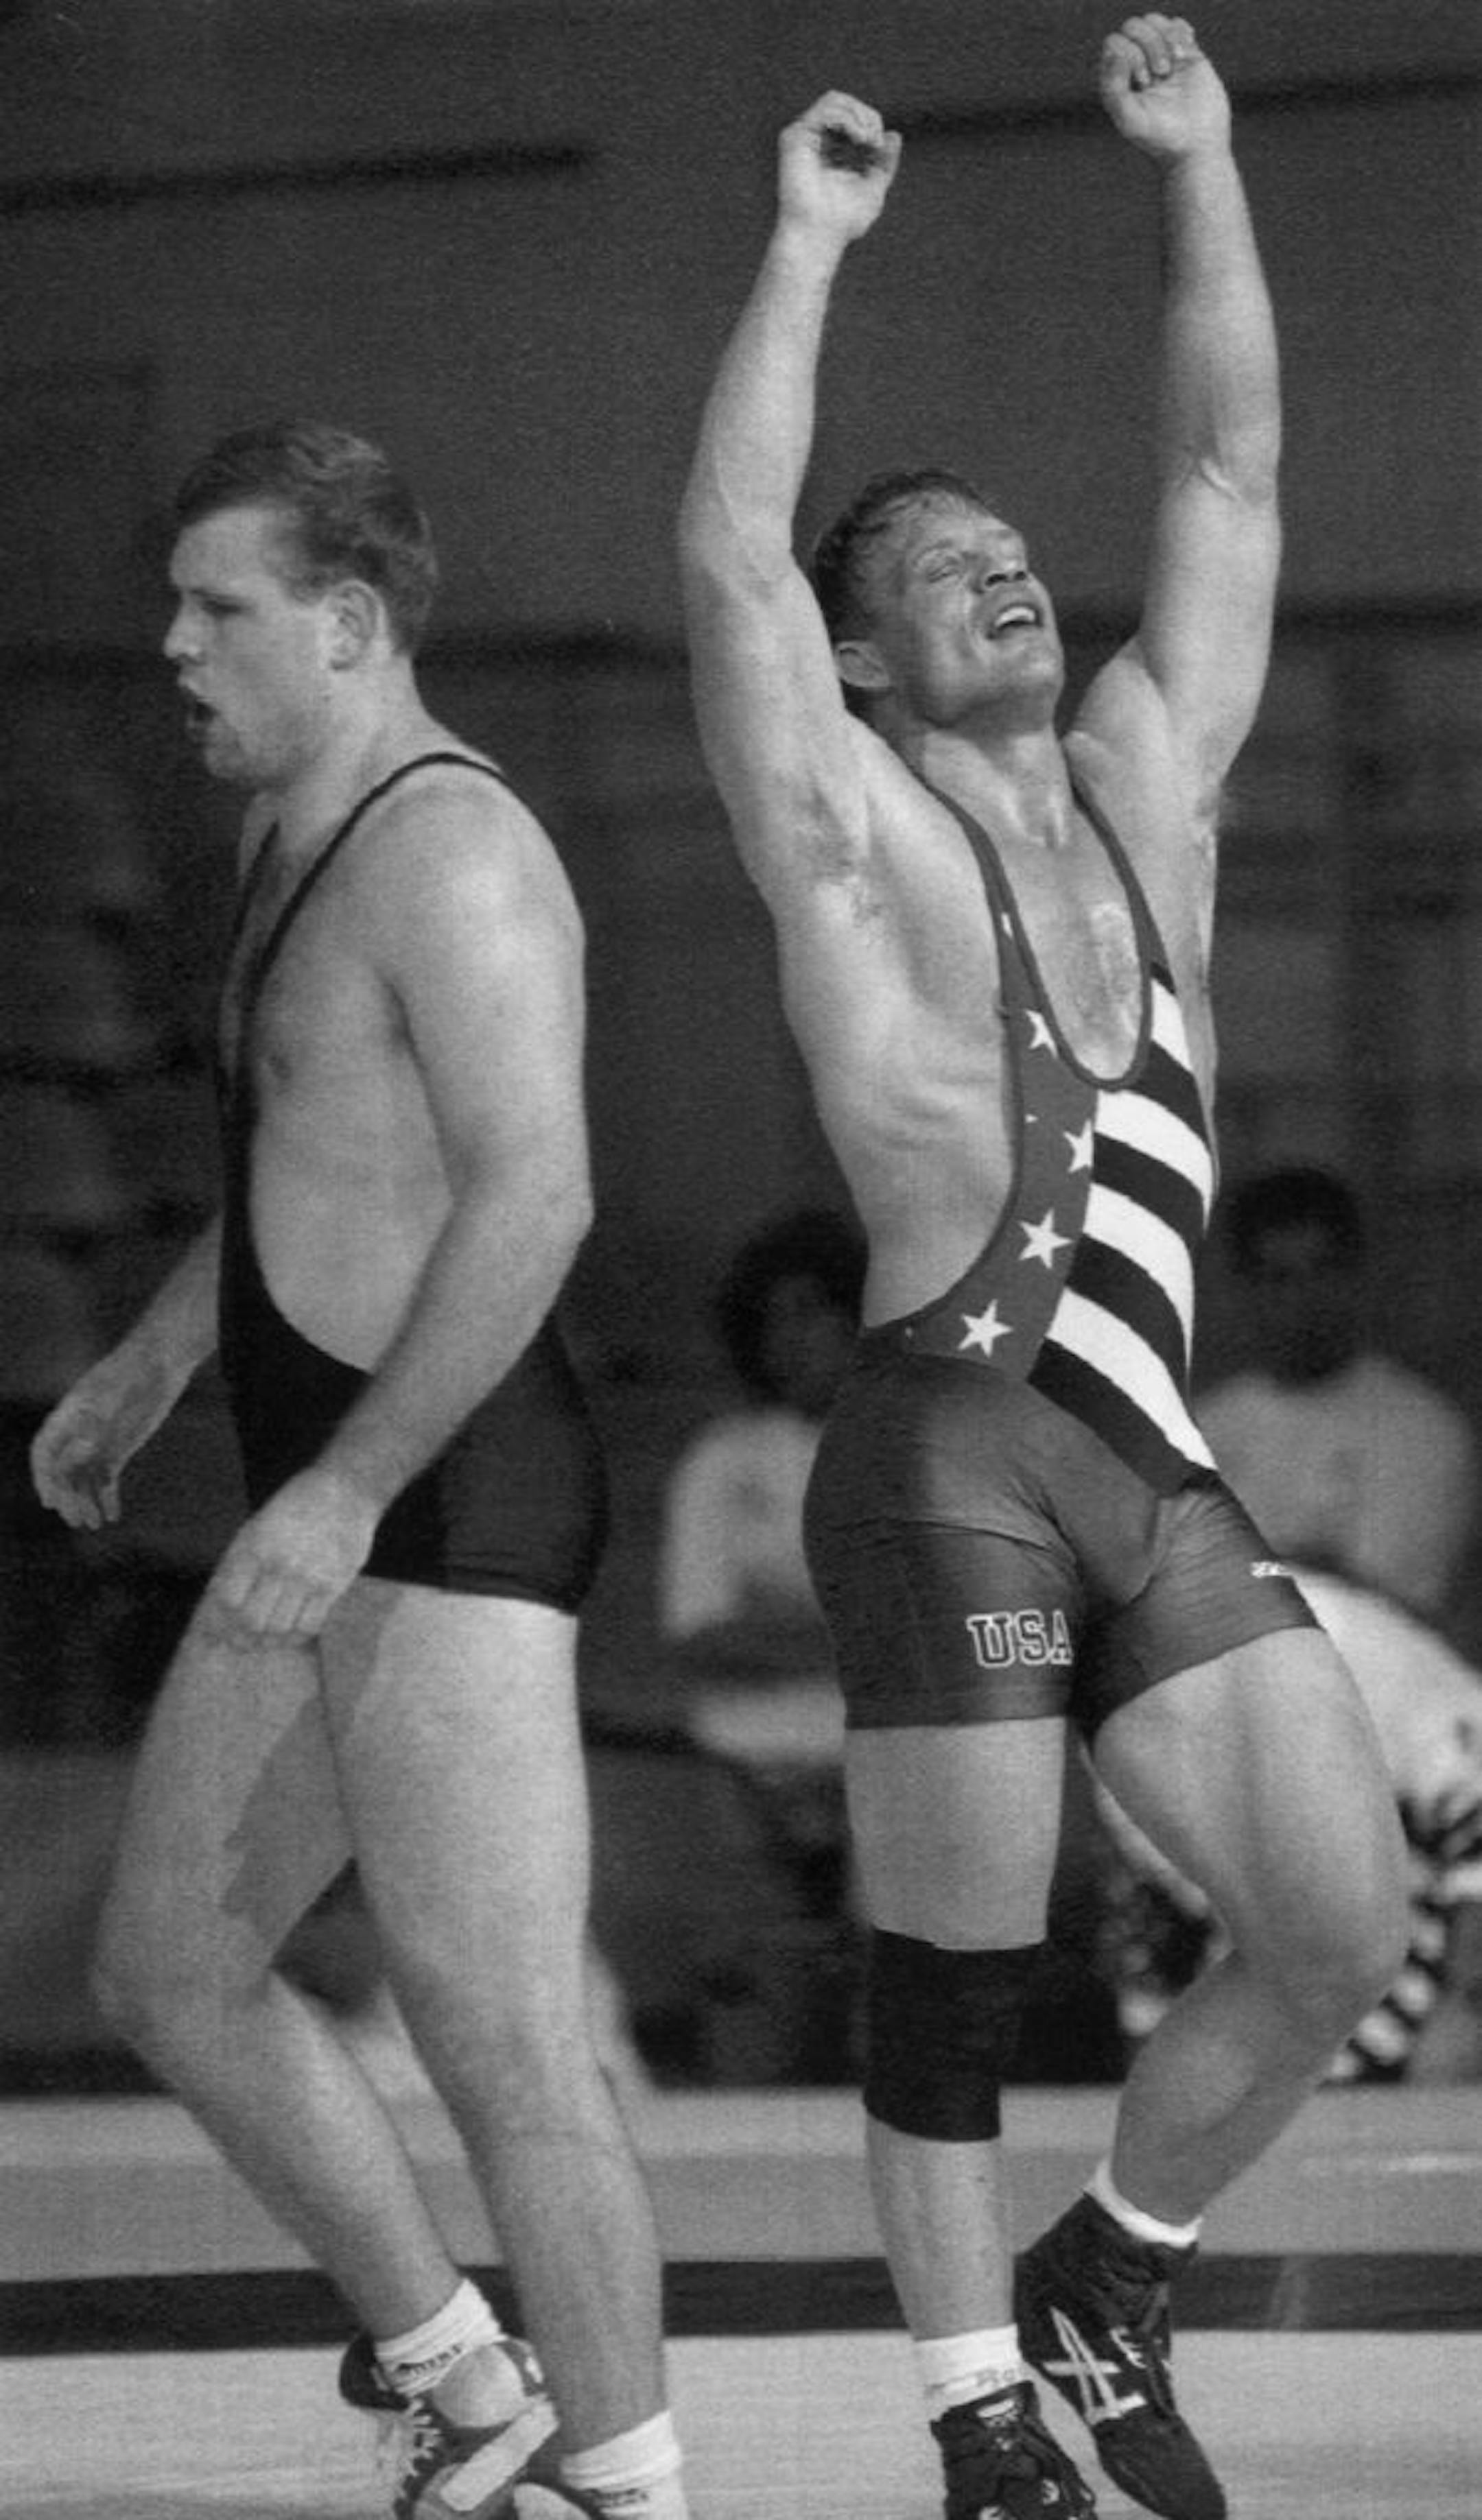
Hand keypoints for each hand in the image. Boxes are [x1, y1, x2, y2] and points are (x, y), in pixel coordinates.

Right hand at [30, 1356, 178, 1530]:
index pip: (45, 1452)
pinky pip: (107, 1477)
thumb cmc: (134, 1371)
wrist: (162, 1360)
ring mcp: (98, 1440)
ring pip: (84, 1478)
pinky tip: (112, 1515)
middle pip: (64, 1471)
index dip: (44, 1477)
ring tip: (93, 1524)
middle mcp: (78, 1431)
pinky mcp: (119, 1448)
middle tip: (77, 1520)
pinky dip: (107, 1496)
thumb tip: (83, 1449)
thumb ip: (98, 1421)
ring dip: (86, 1502)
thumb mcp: (115, 1395)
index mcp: (68, 1415)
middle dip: (68, 1497)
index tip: (50, 1501)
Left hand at [201, 1463, 381, 1642]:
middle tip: (239, 1644)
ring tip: (263, 1643)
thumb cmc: (295, 1506)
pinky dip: (296, 1636)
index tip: (217, 1631)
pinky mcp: (334, 1585)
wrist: (346, 1491)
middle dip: (241, 1638)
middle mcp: (280, 1564)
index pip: (228, 1600)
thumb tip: (221, 1602)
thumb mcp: (258, 1525)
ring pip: (280, 1628)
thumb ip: (240, 1561)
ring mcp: (308, 1576)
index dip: (219, 1622)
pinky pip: (310, 1625)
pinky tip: (291, 1633)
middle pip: (252, 1621)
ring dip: (268, 1641)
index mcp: (254, 1546)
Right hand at [777, 92, 901, 246]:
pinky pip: (826, 109)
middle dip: (868, 117)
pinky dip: (848, 119)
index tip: (879, 149)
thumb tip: (894, 135)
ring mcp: (803, 138)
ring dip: (859, 116)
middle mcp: (814, 141)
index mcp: (829, 151)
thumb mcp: (874, 187)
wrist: (819, 237)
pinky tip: (858, 138)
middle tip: (875, 143)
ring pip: (834, 100)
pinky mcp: (795, 138)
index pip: (852, 117)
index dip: (871, 124)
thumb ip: (884, 162)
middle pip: (844, 103)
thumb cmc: (842, 222)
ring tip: (868, 141)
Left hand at [1099, 16, 1230, 161]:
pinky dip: (1181, 33)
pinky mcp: (1186, 54)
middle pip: (1133, 26)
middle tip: (1160, 74)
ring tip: (1174, 65)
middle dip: (1148, 44)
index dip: (1129, 55)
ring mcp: (1161, 57)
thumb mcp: (1130, 119)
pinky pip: (1177, 25)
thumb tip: (1115, 54)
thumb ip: (1113, 89)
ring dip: (1165, 38)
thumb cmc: (1161, 137)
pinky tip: (1184, 55)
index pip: (1114, 43)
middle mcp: (1137, 65)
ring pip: (1154, 21)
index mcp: (1118, 79)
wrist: (1198, 145)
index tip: (1144, 82)